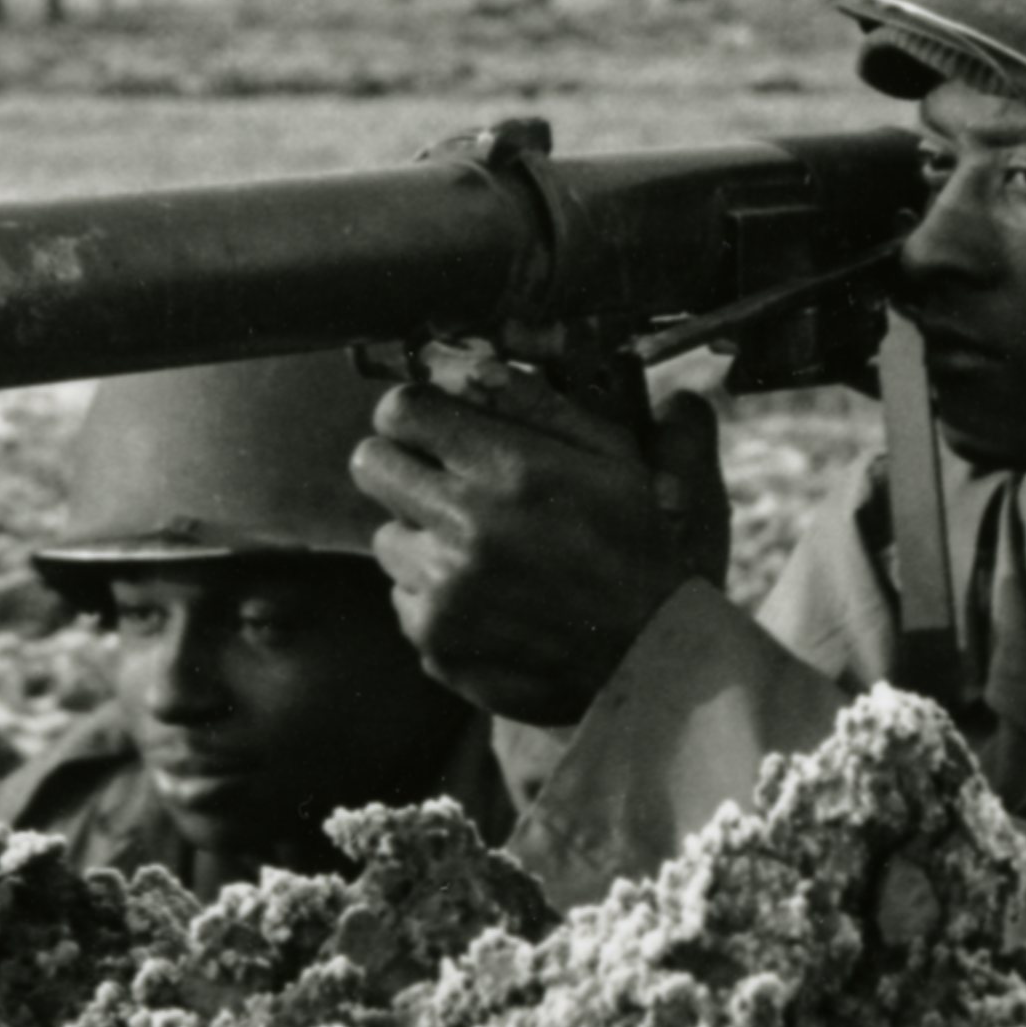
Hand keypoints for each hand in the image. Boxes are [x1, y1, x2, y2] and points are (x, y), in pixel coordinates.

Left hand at [351, 349, 729, 730]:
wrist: (655, 664)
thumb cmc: (643, 550)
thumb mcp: (616, 457)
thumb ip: (542, 402)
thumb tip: (473, 362)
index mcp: (509, 470)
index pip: (400, 409)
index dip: (416, 411)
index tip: (436, 425)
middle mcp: (465, 529)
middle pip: (370, 463)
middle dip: (405, 463)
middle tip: (446, 480)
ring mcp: (444, 593)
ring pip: (385, 536)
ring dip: (423, 536)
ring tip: (480, 551)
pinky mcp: (436, 645)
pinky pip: (403, 599)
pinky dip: (435, 596)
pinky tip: (487, 600)